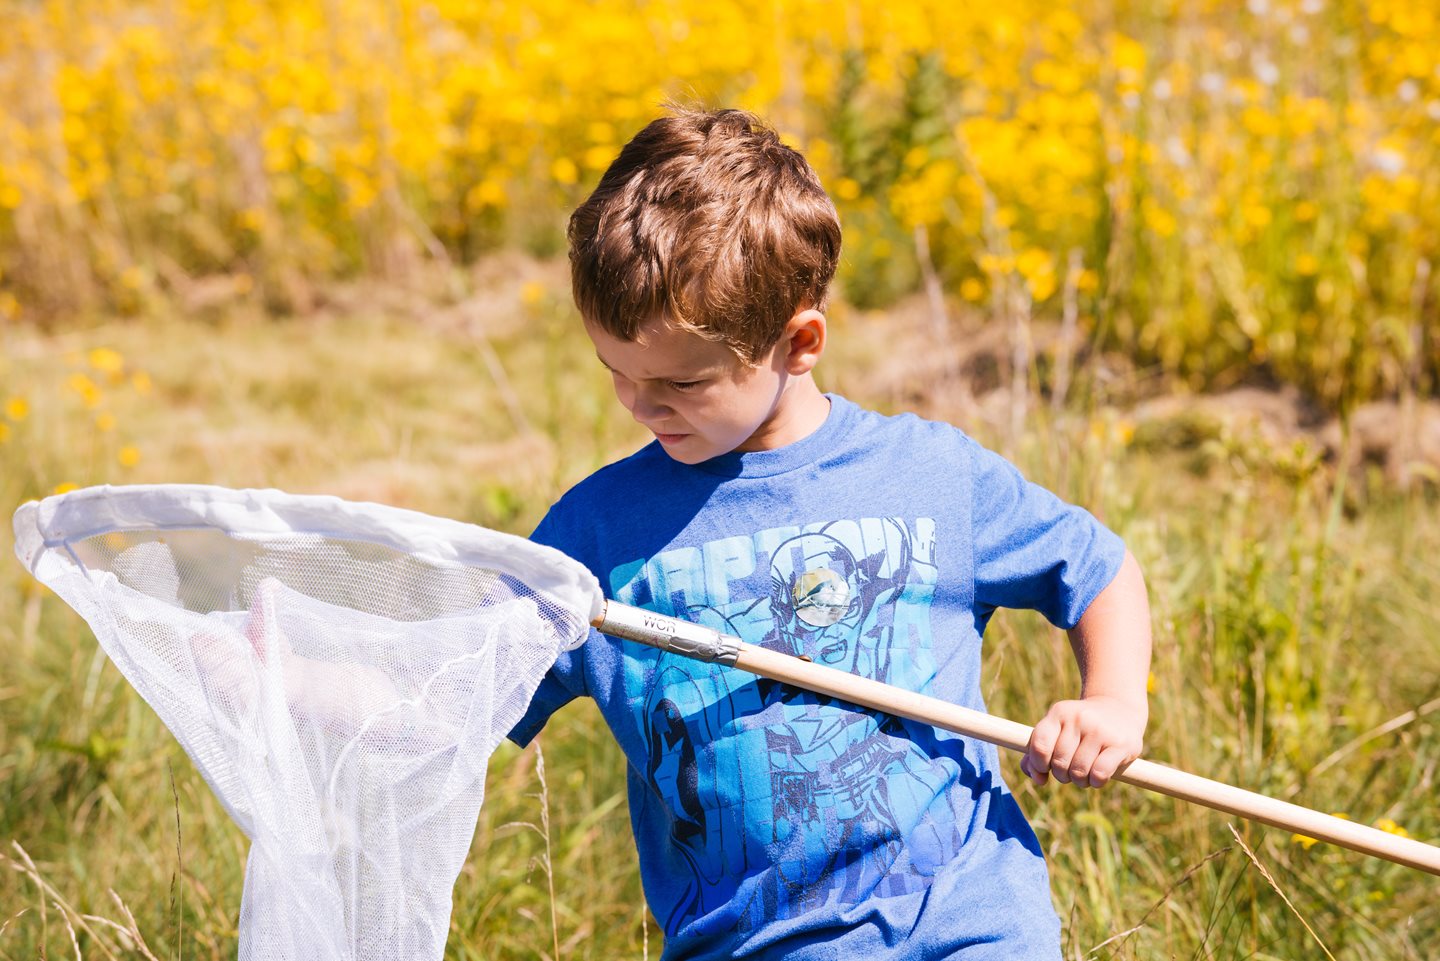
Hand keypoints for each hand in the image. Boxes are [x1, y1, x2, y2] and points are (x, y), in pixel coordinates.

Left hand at [1020, 695, 1145, 788]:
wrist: (1119, 710)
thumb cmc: (1080, 729)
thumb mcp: (1057, 732)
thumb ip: (1038, 754)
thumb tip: (1038, 779)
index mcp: (1059, 713)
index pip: (1040, 746)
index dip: (1039, 764)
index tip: (1046, 768)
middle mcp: (1079, 718)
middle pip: (1059, 763)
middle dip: (1062, 775)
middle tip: (1071, 769)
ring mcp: (1100, 730)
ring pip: (1079, 772)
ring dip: (1080, 781)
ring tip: (1086, 772)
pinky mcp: (1120, 744)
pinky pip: (1099, 774)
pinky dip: (1096, 782)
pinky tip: (1099, 775)